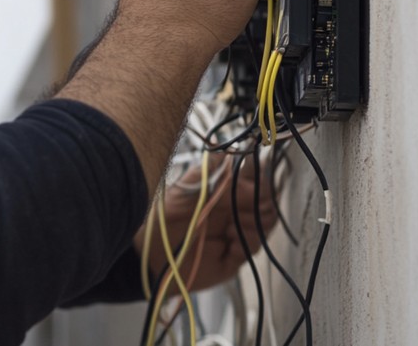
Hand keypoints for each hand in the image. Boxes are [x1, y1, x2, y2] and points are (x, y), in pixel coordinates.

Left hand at [134, 154, 278, 292]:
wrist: (150, 252)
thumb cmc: (164, 214)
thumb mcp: (187, 185)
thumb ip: (215, 170)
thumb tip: (244, 162)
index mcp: (225, 189)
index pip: (257, 181)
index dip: (260, 183)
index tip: (250, 187)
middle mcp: (233, 209)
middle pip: (267, 203)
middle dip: (259, 206)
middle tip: (238, 212)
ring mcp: (235, 232)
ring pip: (265, 225)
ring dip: (252, 225)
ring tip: (229, 229)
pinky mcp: (234, 256)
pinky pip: (253, 249)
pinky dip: (246, 245)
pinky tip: (228, 245)